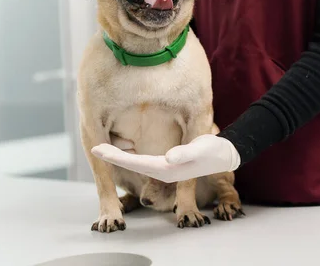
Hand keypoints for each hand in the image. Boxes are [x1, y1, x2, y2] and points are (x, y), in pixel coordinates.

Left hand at [91, 134, 240, 182]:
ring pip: (137, 164)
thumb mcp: (201, 149)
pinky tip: (126, 151)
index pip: (136, 163)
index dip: (116, 157)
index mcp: (167, 169)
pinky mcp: (168, 164)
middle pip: (132, 165)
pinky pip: (144, 161)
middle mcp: (163, 171)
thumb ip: (186, 153)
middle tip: (95, 148)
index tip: (99, 150)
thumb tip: (168, 158)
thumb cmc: (214, 151)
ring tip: (105, 148)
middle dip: (113, 157)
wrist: (225, 155)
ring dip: (121, 157)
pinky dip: (131, 156)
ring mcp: (165, 169)